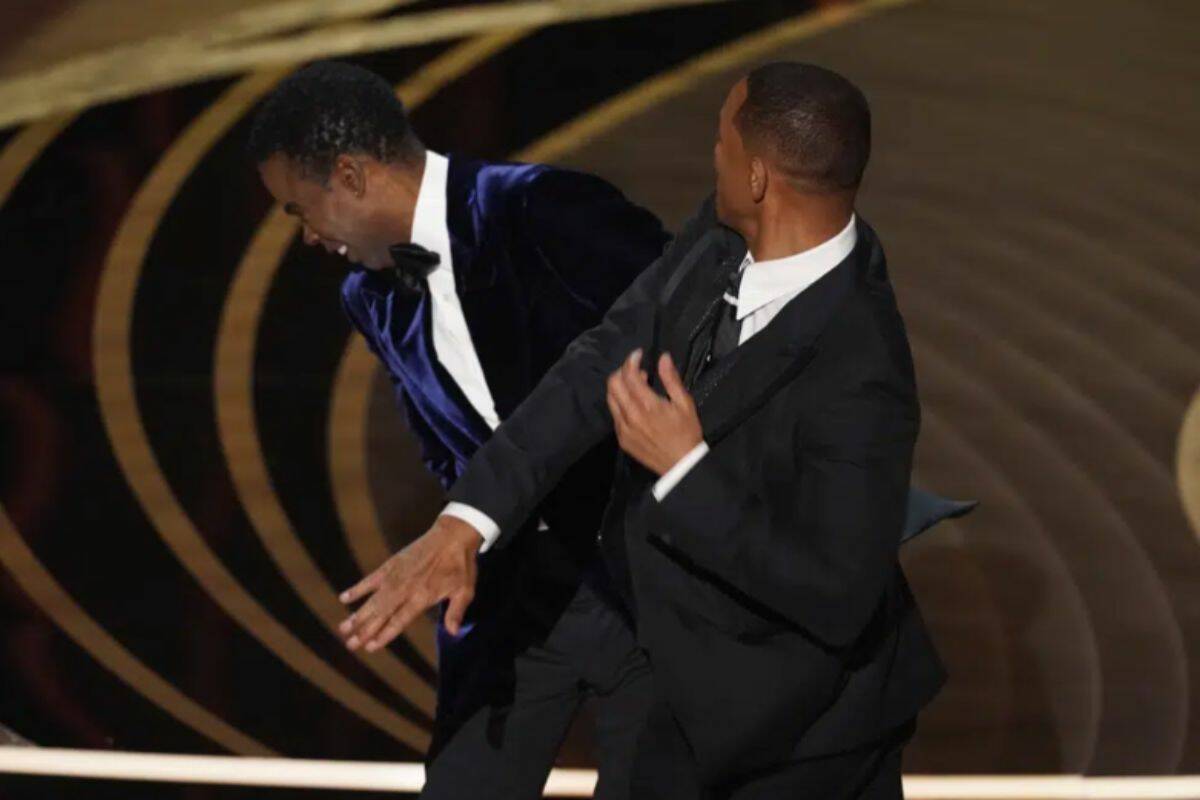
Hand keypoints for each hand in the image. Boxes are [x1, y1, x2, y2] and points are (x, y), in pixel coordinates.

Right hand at [338, 515, 480, 650]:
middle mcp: (406, 589)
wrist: (453, 534)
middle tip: (350, 644)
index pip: (399, 620)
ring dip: (358, 614)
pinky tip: (344, 597)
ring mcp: (396, 576)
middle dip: (365, 630)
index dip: (384, 634)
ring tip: (343, 628)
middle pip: (382, 613)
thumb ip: (456, 612)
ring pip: (373, 599)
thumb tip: (453, 633)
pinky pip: (371, 578)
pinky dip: (358, 588)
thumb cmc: (461, 564)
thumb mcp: (465, 590)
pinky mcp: (391, 564)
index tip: (370, 647)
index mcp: (423, 597)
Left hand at [606, 349, 702, 475]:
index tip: (639, 355)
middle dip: (622, 371)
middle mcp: (631, 416)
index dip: (632, 360)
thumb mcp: (684, 403)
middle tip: (636, 370)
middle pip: (613, 384)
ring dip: (619, 386)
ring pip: (610, 398)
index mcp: (648, 405)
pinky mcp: (622, 438)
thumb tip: (663, 358)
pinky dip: (620, 403)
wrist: (681, 465)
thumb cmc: (686, 433)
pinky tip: (634, 405)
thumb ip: (671, 379)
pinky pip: (614, 414)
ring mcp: (623, 428)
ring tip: (635, 385)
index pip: (629, 375)